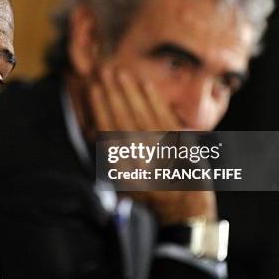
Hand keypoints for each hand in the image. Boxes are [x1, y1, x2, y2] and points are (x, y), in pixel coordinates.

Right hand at [88, 65, 216, 224]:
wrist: (184, 207)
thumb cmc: (151, 194)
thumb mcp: (124, 183)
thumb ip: (112, 159)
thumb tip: (99, 132)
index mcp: (125, 166)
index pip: (108, 129)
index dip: (100, 107)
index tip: (93, 89)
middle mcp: (142, 155)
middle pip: (123, 116)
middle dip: (113, 92)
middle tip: (104, 71)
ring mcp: (162, 147)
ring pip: (142, 111)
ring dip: (130, 89)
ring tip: (120, 72)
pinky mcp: (179, 141)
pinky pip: (163, 114)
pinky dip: (153, 97)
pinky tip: (144, 84)